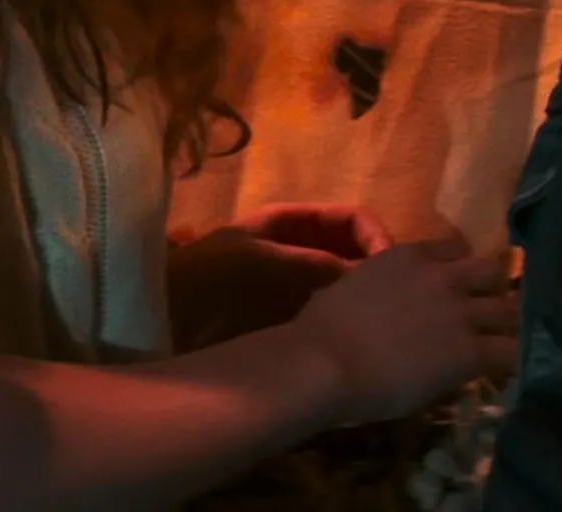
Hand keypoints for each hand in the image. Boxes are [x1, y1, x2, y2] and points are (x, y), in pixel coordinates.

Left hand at [168, 204, 389, 345]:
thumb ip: (323, 265)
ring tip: (384, 325)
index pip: (352, 219)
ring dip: (365, 302)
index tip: (394, 269)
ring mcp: (295, 286)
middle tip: (399, 304)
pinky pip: (330, 317)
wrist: (163, 322)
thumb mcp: (269, 264)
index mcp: (292, 222)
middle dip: (377, 273)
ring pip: (346, 288)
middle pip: (354, 253)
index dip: (377, 237)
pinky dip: (347, 325)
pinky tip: (359, 342)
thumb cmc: (210, 280)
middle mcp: (299, 249)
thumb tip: (378, 274)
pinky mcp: (290, 322)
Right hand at [290, 240, 522, 423]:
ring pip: (511, 310)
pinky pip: (510, 353)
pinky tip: (502, 372)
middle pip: (492, 271)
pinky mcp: (470, 352)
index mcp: (408, 257)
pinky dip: (511, 361)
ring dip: (509, 325)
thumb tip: (381, 298)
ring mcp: (460, 313)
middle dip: (494, 288)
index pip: (455, 249)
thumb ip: (376, 284)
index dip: (462, 268)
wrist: (325, 364)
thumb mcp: (350, 286)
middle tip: (490, 311)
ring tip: (504, 342)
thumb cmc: (320, 330)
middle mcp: (442, 277)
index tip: (460, 283)